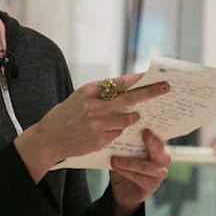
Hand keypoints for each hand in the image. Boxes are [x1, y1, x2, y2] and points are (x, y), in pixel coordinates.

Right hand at [13, 73, 169, 180]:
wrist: (49, 137)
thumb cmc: (68, 114)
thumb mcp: (81, 97)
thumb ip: (102, 92)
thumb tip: (129, 87)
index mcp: (90, 91)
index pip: (120, 82)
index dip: (138, 79)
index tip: (153, 75)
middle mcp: (94, 106)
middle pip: (130, 98)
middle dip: (150, 93)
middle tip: (166, 88)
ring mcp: (98, 124)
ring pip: (128, 119)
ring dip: (132, 117)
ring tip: (132, 116)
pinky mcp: (99, 140)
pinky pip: (118, 134)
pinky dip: (117, 132)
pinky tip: (105, 131)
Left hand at [110, 130, 170, 215]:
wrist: (123, 190)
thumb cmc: (126, 167)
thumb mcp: (125, 153)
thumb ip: (127, 143)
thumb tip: (120, 129)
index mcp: (158, 148)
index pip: (159, 138)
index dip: (155, 132)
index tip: (148, 126)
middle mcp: (163, 160)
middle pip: (159, 150)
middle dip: (151, 142)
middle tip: (144, 134)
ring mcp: (159, 174)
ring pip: (145, 167)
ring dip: (129, 163)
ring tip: (114, 160)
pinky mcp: (152, 186)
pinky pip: (139, 178)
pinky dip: (126, 172)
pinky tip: (116, 168)